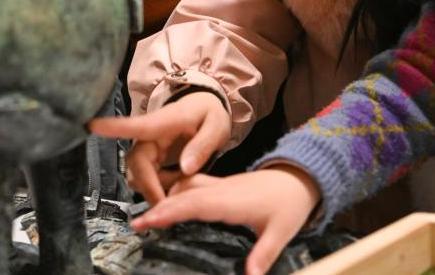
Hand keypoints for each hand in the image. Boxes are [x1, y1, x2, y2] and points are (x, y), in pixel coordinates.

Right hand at [88, 91, 230, 202]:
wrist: (206, 110)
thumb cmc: (209, 113)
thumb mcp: (216, 125)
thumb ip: (203, 145)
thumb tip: (186, 168)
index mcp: (162, 122)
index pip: (135, 125)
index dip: (112, 127)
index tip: (90, 125)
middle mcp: (149, 136)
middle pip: (136, 163)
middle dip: (149, 186)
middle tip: (167, 205)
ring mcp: (148, 149)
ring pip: (139, 176)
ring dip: (157, 188)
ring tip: (182, 187)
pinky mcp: (150, 160)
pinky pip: (147, 180)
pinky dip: (162, 188)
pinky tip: (179, 183)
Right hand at [131, 166, 321, 274]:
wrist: (297, 178)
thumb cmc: (289, 204)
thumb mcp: (280, 232)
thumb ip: (263, 255)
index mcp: (232, 200)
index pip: (194, 204)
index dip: (170, 212)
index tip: (149, 221)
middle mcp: (221, 189)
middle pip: (183, 194)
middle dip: (158, 208)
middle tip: (137, 224)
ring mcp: (220, 185)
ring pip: (186, 186)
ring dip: (166, 198)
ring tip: (147, 217)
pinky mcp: (221, 185)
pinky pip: (193, 185)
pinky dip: (177, 192)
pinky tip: (170, 202)